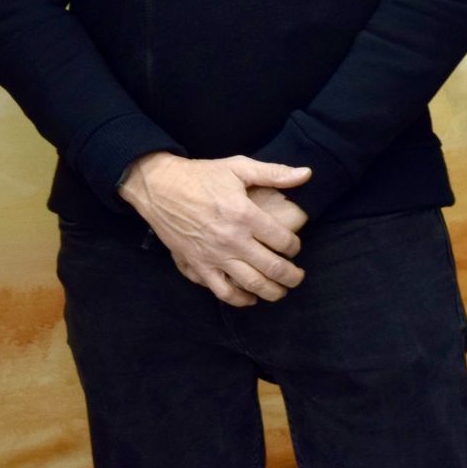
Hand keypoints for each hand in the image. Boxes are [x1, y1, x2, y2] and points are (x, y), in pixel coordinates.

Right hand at [119, 152, 311, 306]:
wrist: (159, 188)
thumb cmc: (201, 176)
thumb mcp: (238, 167)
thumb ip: (274, 173)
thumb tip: (306, 174)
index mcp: (244, 214)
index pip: (282, 240)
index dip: (294, 246)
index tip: (294, 247)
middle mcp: (232, 239)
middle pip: (272, 267)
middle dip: (291, 276)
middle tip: (298, 276)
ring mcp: (214, 256)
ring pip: (252, 284)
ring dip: (272, 292)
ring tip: (281, 290)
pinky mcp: (197, 266)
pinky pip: (222, 292)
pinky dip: (240, 300)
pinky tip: (250, 298)